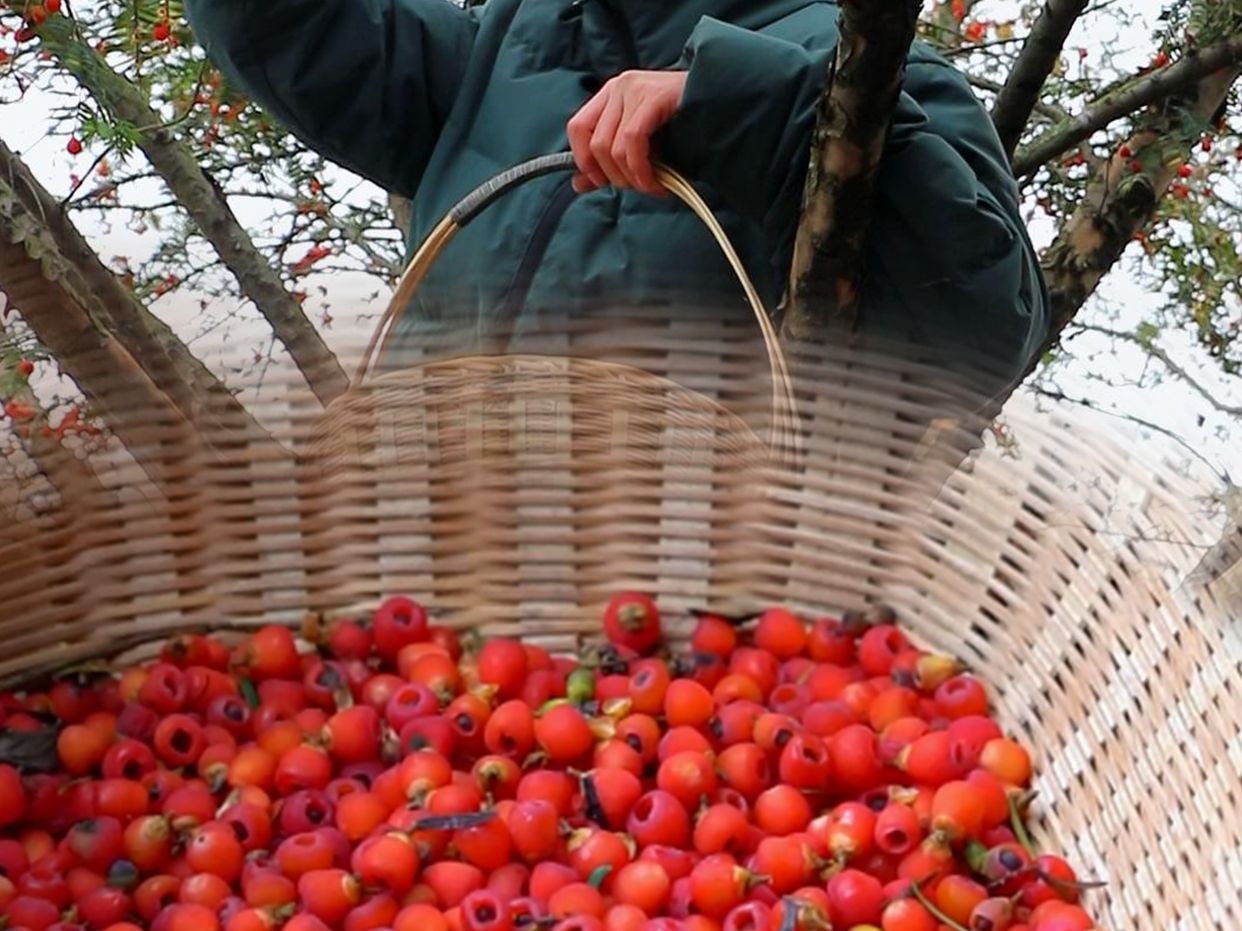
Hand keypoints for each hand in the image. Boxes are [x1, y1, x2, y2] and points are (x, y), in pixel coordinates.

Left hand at [567, 70, 687, 196]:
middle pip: (595, 143)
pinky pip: (633, 142)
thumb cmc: (681, 127)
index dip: (583, 160)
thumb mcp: (639, 144)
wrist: (720, 104)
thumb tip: (578, 185)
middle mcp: (619, 87)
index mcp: (610, 94)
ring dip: (631, 178)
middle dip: (614, 176)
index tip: (601, 182)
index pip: (577, 127)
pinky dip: (641, 170)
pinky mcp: (653, 96)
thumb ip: (608, 162)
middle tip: (637, 187)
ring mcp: (635, 89)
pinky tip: (657, 183)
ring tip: (651, 187)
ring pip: (612, 147)